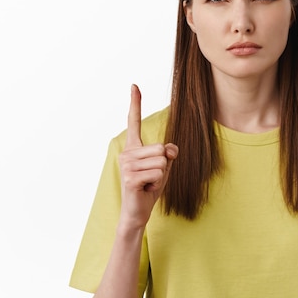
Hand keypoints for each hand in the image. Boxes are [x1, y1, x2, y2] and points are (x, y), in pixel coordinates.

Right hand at [118, 84, 177, 228]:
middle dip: (164, 164)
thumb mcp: (164, 167)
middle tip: (152, 177)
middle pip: (161, 148)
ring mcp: (126, 165)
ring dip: (161, 176)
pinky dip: (157, 183)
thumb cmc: (150, 188)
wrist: (137, 211)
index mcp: (133, 147)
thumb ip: (169, 154)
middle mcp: (127, 153)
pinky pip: (158, 173)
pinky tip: (146, 189)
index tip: (134, 85)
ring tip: (148, 183)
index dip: (135, 103)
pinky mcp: (130, 177)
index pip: (134, 122)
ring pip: (161, 161)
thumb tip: (171, 149)